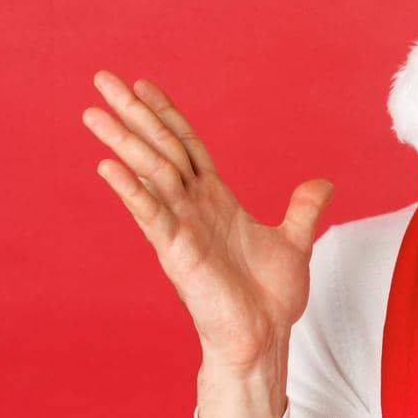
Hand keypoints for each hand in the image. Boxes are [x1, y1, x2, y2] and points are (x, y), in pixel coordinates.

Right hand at [81, 70, 334, 374]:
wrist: (264, 338)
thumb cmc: (270, 296)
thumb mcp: (295, 241)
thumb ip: (304, 209)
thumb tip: (322, 184)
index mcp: (216, 200)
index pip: (187, 145)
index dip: (168, 114)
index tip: (144, 84)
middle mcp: (193, 208)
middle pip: (161, 149)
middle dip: (134, 115)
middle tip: (103, 79)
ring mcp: (182, 228)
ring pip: (151, 174)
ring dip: (123, 142)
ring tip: (94, 113)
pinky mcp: (177, 253)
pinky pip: (152, 216)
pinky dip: (133, 191)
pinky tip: (108, 167)